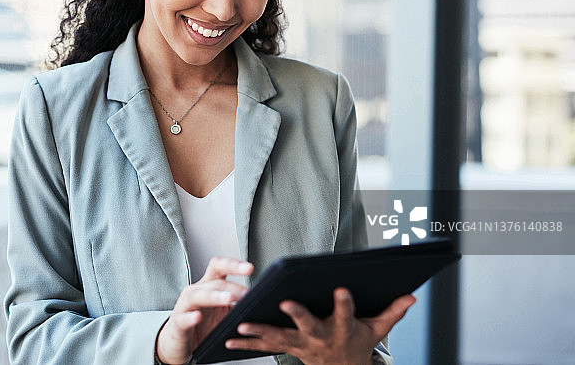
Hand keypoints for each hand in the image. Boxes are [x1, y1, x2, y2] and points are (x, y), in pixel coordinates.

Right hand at [155, 257, 253, 364]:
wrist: (179, 342)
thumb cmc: (202, 325)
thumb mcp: (223, 313)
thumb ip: (237, 305)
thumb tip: (262, 302)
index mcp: (209, 286)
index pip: (219, 267)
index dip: (233, 265)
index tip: (250, 268)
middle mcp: (196, 291)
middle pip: (213, 282)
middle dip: (232, 286)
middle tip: (248, 293)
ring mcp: (184, 306)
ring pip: (197, 295)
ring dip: (214, 296)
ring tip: (228, 299)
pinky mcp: (178, 324)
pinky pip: (183, 318)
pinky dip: (190, 317)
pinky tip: (197, 317)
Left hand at [224, 288, 415, 364]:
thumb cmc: (357, 343)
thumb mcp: (376, 329)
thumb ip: (392, 312)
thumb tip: (412, 296)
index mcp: (342, 329)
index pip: (345, 313)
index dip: (344, 302)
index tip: (342, 288)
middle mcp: (320, 337)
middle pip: (308, 325)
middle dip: (297, 314)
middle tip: (285, 302)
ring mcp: (301, 345)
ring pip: (278, 338)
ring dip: (259, 332)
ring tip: (240, 324)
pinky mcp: (287, 349)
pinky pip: (264, 348)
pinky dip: (246, 344)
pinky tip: (227, 339)